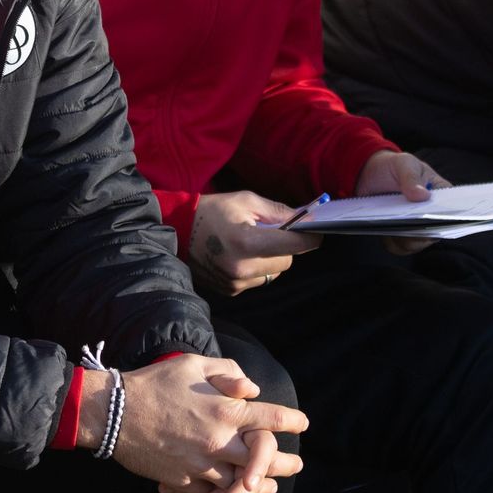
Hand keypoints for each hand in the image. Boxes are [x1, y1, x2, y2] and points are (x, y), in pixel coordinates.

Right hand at [80, 354, 305, 492]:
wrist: (113, 413)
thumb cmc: (154, 383)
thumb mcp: (192, 365)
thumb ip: (226, 372)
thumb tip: (251, 389)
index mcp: (224, 410)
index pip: (270, 417)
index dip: (291, 420)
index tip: (302, 423)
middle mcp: (218, 440)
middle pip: (264, 458)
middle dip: (285, 462)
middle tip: (297, 465)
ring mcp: (201, 464)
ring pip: (241, 483)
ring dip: (260, 486)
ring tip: (272, 487)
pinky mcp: (183, 480)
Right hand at [189, 191, 320, 295]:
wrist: (175, 230)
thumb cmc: (213, 210)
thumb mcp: (245, 201)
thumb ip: (278, 211)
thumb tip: (307, 217)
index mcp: (247, 242)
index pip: (293, 245)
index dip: (309, 238)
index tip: (317, 232)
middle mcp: (242, 268)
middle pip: (286, 262)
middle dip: (285, 247)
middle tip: (270, 233)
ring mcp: (235, 283)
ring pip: (273, 274)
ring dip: (270, 260)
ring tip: (250, 245)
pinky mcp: (230, 291)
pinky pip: (257, 281)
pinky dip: (256, 269)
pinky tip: (238, 256)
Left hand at [354, 151, 449, 254]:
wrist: (367, 174)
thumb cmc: (393, 167)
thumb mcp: (404, 164)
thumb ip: (411, 178)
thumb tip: (423, 196)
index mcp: (440, 195)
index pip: (453, 210)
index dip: (451, 218)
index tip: (441, 220)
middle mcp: (431, 215)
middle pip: (435, 232)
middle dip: (425, 233)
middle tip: (411, 226)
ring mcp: (415, 227)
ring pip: (417, 243)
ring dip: (407, 239)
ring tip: (394, 227)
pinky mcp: (398, 235)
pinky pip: (399, 247)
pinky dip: (392, 242)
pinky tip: (384, 231)